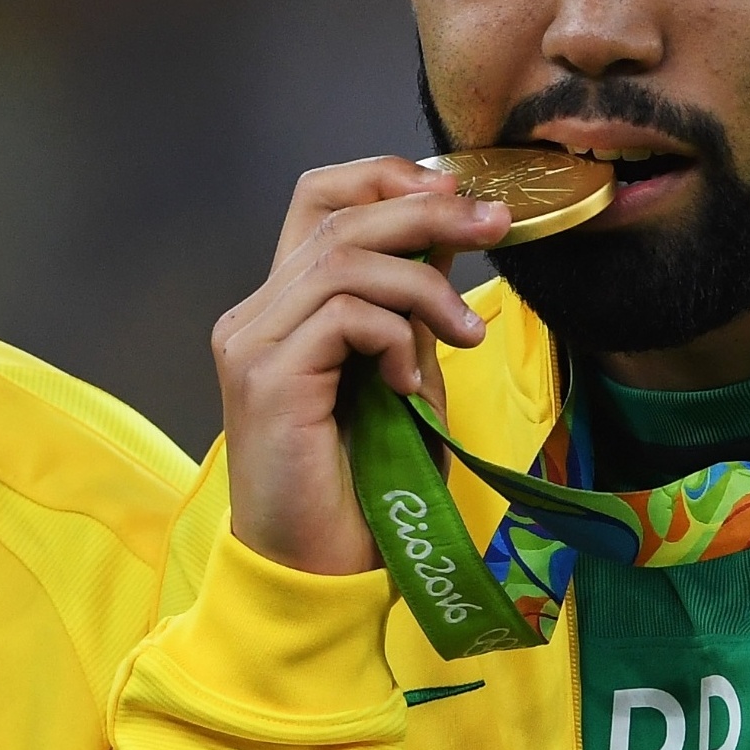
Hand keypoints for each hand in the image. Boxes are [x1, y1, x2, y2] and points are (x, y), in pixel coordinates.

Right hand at [212, 157, 510, 575]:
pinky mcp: (267, 377)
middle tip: (497, 223)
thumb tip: (450, 237)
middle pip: (338, 216)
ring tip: (467, 334)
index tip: (455, 195)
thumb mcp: (400, 378)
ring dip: (425, 286)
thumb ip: (409, 312)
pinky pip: (346, 315)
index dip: (383, 177)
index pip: (316, 199)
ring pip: (347, 259)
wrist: (317, 573)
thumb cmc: (362, 489)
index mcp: (280, 309)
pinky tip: (408, 386)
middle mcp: (254, 315)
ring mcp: (252, 343)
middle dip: (429, 211)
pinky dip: (396, 337)